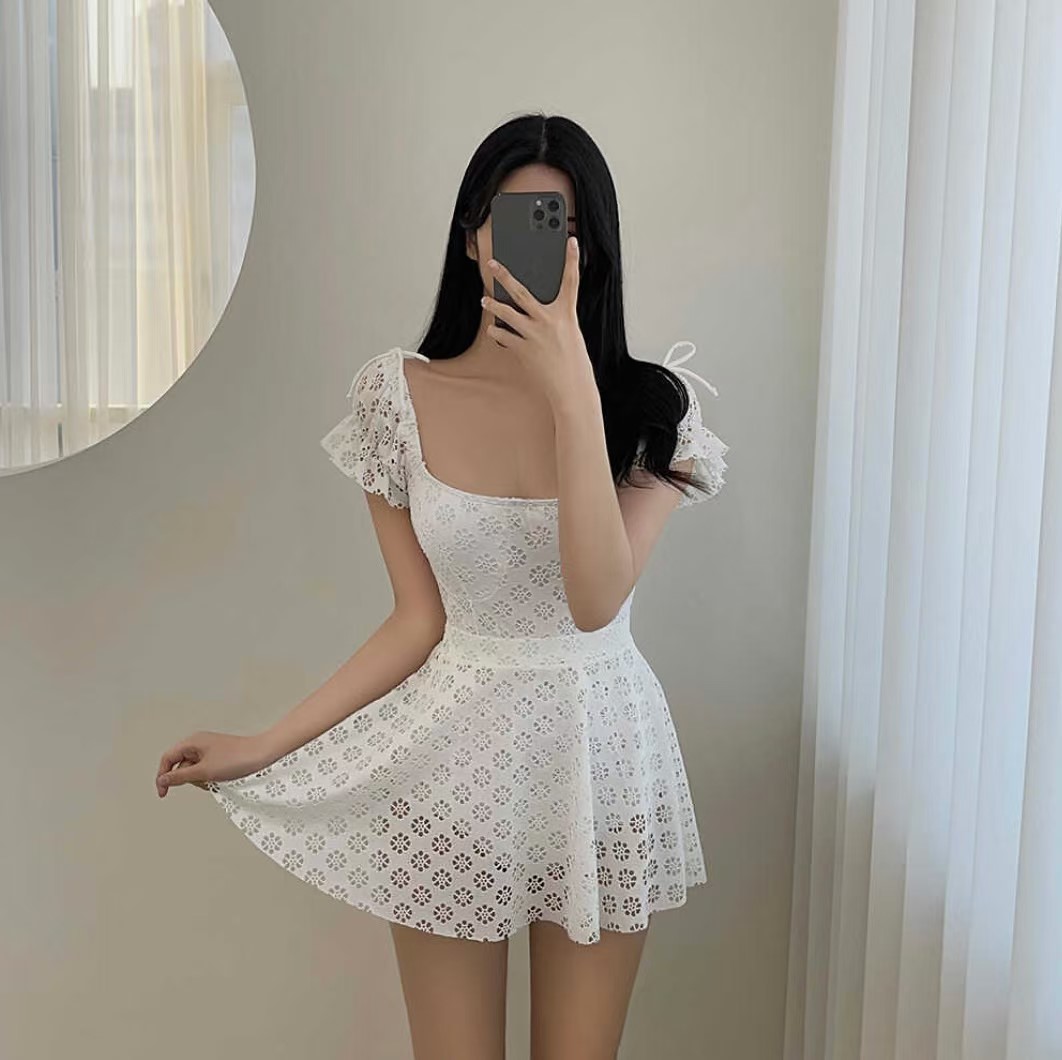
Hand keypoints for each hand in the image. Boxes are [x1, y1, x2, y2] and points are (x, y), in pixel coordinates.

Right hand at [155, 731, 272, 797]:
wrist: (262, 755)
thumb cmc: (236, 759)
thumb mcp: (204, 772)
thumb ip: (180, 777)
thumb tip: (162, 780)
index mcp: (192, 741)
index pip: (167, 759)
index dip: (163, 776)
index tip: (164, 793)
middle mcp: (199, 743)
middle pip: (181, 766)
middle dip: (190, 778)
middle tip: (206, 780)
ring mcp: (209, 750)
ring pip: (194, 771)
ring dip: (202, 780)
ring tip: (217, 779)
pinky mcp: (218, 757)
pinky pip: (206, 771)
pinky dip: (211, 778)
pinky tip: (223, 779)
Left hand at [482, 236, 594, 407]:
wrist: (571, 388)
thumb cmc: (574, 364)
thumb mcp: (571, 335)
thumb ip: (556, 319)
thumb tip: (536, 311)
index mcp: (567, 315)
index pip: (571, 281)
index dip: (573, 259)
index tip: (572, 241)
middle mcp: (549, 321)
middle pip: (522, 292)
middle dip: (505, 276)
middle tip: (493, 264)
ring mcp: (534, 335)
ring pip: (506, 313)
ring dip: (493, 306)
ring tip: (484, 301)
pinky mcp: (523, 350)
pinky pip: (504, 337)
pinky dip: (497, 333)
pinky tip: (494, 331)